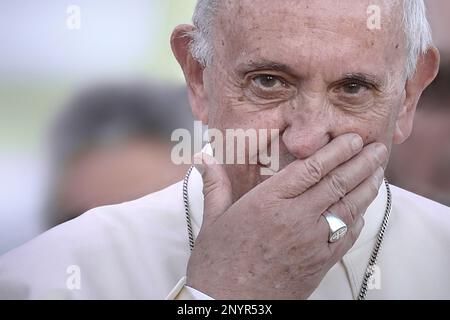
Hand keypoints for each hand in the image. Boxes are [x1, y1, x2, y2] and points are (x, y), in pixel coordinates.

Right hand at [186, 133, 387, 298]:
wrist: (230, 306)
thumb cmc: (218, 263)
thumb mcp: (213, 220)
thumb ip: (215, 184)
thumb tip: (203, 156)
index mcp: (268, 202)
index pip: (311, 168)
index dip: (336, 150)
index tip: (351, 138)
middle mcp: (295, 218)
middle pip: (337, 183)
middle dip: (361, 162)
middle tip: (378, 148)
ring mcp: (311, 242)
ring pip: (348, 207)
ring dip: (367, 186)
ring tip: (378, 171)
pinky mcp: (320, 263)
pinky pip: (346, 235)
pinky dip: (358, 218)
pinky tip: (363, 208)